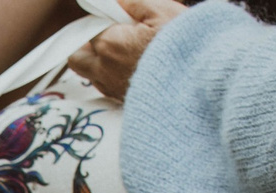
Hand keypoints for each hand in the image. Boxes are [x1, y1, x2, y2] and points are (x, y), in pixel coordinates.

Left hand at [67, 0, 184, 100]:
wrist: (198, 81)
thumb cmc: (182, 44)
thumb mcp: (161, 11)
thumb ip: (134, 3)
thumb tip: (118, 2)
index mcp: (109, 44)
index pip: (89, 29)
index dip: (101, 21)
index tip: (117, 18)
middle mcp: (104, 69)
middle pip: (77, 57)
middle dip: (86, 45)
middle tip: (110, 35)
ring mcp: (112, 88)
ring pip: (89, 75)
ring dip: (97, 62)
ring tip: (122, 51)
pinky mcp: (123, 101)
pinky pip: (105, 87)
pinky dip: (109, 76)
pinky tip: (130, 66)